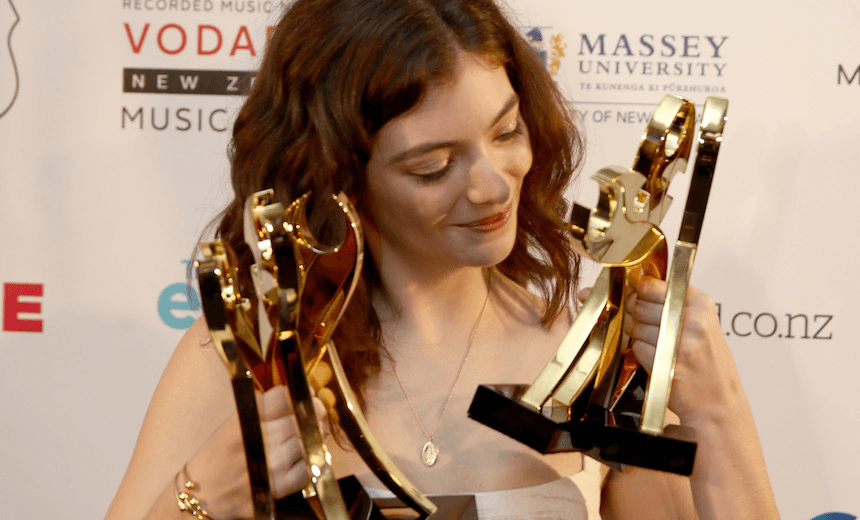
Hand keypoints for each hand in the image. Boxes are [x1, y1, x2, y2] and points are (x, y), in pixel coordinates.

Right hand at [184, 386, 328, 517]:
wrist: (200, 494)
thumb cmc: (218, 456)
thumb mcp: (233, 422)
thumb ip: (261, 407)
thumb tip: (296, 396)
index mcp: (245, 420)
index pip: (282, 399)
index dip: (298, 395)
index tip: (305, 396)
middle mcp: (258, 441)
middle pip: (298, 419)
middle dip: (312, 414)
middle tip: (315, 413)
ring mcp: (269, 466)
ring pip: (306, 442)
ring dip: (314, 436)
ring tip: (313, 432)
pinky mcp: (276, 488)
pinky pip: (306, 470)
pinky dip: (310, 462)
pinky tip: (307, 456)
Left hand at [624, 276, 742, 422]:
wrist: (718, 401)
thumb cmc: (707, 362)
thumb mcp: (701, 323)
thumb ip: (674, 303)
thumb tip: (636, 287)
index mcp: (699, 303)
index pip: (650, 286)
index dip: (637, 293)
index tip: (635, 299)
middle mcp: (691, 319)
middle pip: (639, 306)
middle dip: (633, 316)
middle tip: (646, 328)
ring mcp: (679, 341)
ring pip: (635, 327)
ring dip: (638, 337)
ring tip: (657, 347)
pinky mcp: (666, 362)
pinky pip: (637, 348)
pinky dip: (641, 354)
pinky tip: (657, 360)